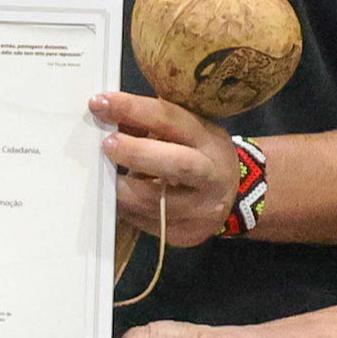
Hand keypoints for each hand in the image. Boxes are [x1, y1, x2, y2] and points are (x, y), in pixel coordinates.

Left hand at [94, 89, 241, 244]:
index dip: (133, 109)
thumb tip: (109, 117)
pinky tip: (117, 200)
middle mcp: (209, 176)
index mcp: (208, 140)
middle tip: (106, 145)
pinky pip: (146, 223)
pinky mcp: (186, 234)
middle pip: (174, 165)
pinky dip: (126, 209)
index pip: (170, 120)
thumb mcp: (189, 132)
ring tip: (103, 179)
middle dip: (135, 153)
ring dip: (121, 189)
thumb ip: (154, 125)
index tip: (100, 103)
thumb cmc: (202, 155)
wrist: (236, 196)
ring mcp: (200, 209)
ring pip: (153, 203)